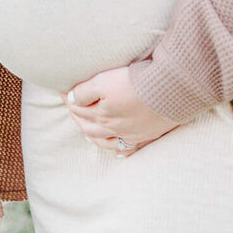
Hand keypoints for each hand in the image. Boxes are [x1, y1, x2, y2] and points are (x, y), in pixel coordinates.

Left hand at [63, 64, 182, 155]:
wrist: (170, 91)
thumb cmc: (135, 83)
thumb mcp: (104, 81)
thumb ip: (85, 92)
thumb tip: (70, 100)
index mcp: (101, 113)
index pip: (78, 108)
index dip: (69, 99)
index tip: (62, 92)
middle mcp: (113, 128)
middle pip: (89, 127)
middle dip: (78, 117)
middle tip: (73, 109)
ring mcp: (130, 134)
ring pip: (106, 141)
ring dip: (94, 136)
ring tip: (88, 131)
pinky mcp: (146, 136)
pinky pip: (129, 149)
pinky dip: (120, 150)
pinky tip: (117, 152)